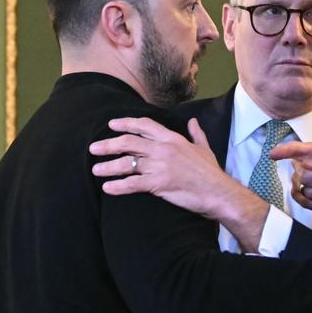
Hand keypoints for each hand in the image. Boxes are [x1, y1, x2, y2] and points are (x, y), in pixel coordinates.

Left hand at [89, 117, 268, 250]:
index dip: (126, 123)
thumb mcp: (204, 148)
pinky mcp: (158, 184)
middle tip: (94, 148)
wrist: (217, 191)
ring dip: (108, 166)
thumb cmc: (211, 172)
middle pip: (129, 142)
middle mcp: (163, 149)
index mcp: (173, 139)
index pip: (145, 125)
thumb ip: (196, 134)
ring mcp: (160, 166)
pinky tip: (107, 188)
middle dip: (108, 144)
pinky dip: (118, 186)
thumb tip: (193, 121)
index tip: (112, 125)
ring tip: (96, 170)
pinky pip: (132, 184)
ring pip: (127, 163)